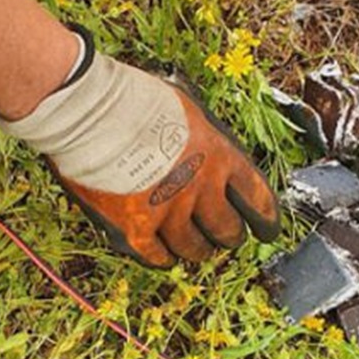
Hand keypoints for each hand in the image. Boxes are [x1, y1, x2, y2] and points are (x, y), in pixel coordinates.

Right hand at [0, 52, 280, 266]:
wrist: (91, 114)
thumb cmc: (132, 99)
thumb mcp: (185, 109)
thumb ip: (201, 137)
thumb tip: (203, 146)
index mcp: (219, 156)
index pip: (256, 197)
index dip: (265, 219)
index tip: (267, 230)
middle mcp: (201, 189)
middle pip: (228, 229)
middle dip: (230, 236)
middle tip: (227, 239)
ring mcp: (169, 212)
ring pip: (195, 248)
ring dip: (198, 251)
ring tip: (197, 251)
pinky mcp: (137, 229)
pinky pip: (158, 256)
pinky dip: (164, 258)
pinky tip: (164, 257)